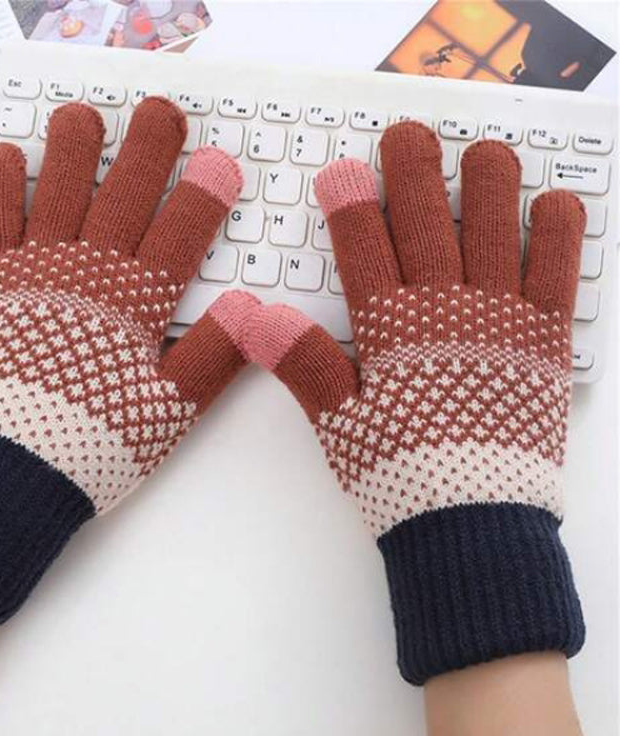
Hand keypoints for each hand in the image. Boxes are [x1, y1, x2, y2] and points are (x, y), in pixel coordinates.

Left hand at [0, 98, 258, 622]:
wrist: (14, 469)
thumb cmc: (96, 441)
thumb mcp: (169, 412)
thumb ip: (213, 358)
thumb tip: (254, 310)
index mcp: (135, 305)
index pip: (179, 235)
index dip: (203, 196)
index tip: (219, 163)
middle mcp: (87, 275)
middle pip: (124, 198)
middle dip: (148, 151)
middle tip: (162, 113)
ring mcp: (35, 272)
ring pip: (59, 194)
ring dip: (74, 150)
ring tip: (85, 117)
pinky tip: (8, 157)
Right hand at [243, 121, 585, 683]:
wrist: (471, 522)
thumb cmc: (398, 473)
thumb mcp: (340, 424)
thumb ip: (302, 365)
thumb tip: (255, 319)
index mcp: (390, 332)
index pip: (363, 251)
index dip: (350, 207)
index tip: (343, 171)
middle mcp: (445, 313)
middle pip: (426, 227)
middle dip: (414, 176)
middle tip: (409, 136)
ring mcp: (500, 322)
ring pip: (494, 235)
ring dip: (488, 187)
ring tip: (483, 150)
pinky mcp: (545, 342)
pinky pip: (557, 277)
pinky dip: (559, 237)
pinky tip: (555, 204)